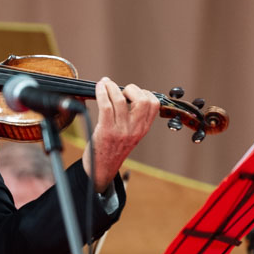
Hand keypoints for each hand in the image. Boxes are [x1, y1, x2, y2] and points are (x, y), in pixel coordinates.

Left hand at [84, 77, 158, 191]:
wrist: (101, 169)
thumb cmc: (112, 148)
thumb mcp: (129, 134)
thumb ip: (133, 119)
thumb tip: (126, 95)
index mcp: (143, 128)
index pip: (154, 104)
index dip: (144, 92)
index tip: (132, 92)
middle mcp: (135, 129)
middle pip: (143, 99)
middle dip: (131, 88)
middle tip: (120, 90)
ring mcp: (121, 130)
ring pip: (121, 99)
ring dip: (111, 87)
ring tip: (105, 84)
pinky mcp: (106, 130)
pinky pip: (105, 105)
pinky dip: (101, 92)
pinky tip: (98, 87)